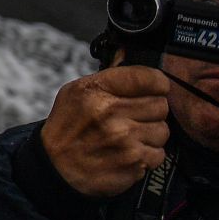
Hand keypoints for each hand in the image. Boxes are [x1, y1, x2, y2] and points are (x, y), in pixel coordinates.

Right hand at [39, 66, 172, 197]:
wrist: (55, 166)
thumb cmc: (68, 126)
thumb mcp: (75, 92)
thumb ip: (107, 75)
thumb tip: (127, 53)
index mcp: (96, 90)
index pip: (149, 77)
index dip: (155, 83)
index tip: (153, 88)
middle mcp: (110, 113)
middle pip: (161, 104)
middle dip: (150, 111)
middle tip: (133, 117)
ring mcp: (124, 139)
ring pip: (163, 130)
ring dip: (150, 134)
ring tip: (129, 136)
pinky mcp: (133, 162)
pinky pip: (159, 154)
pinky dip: (147, 155)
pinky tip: (128, 152)